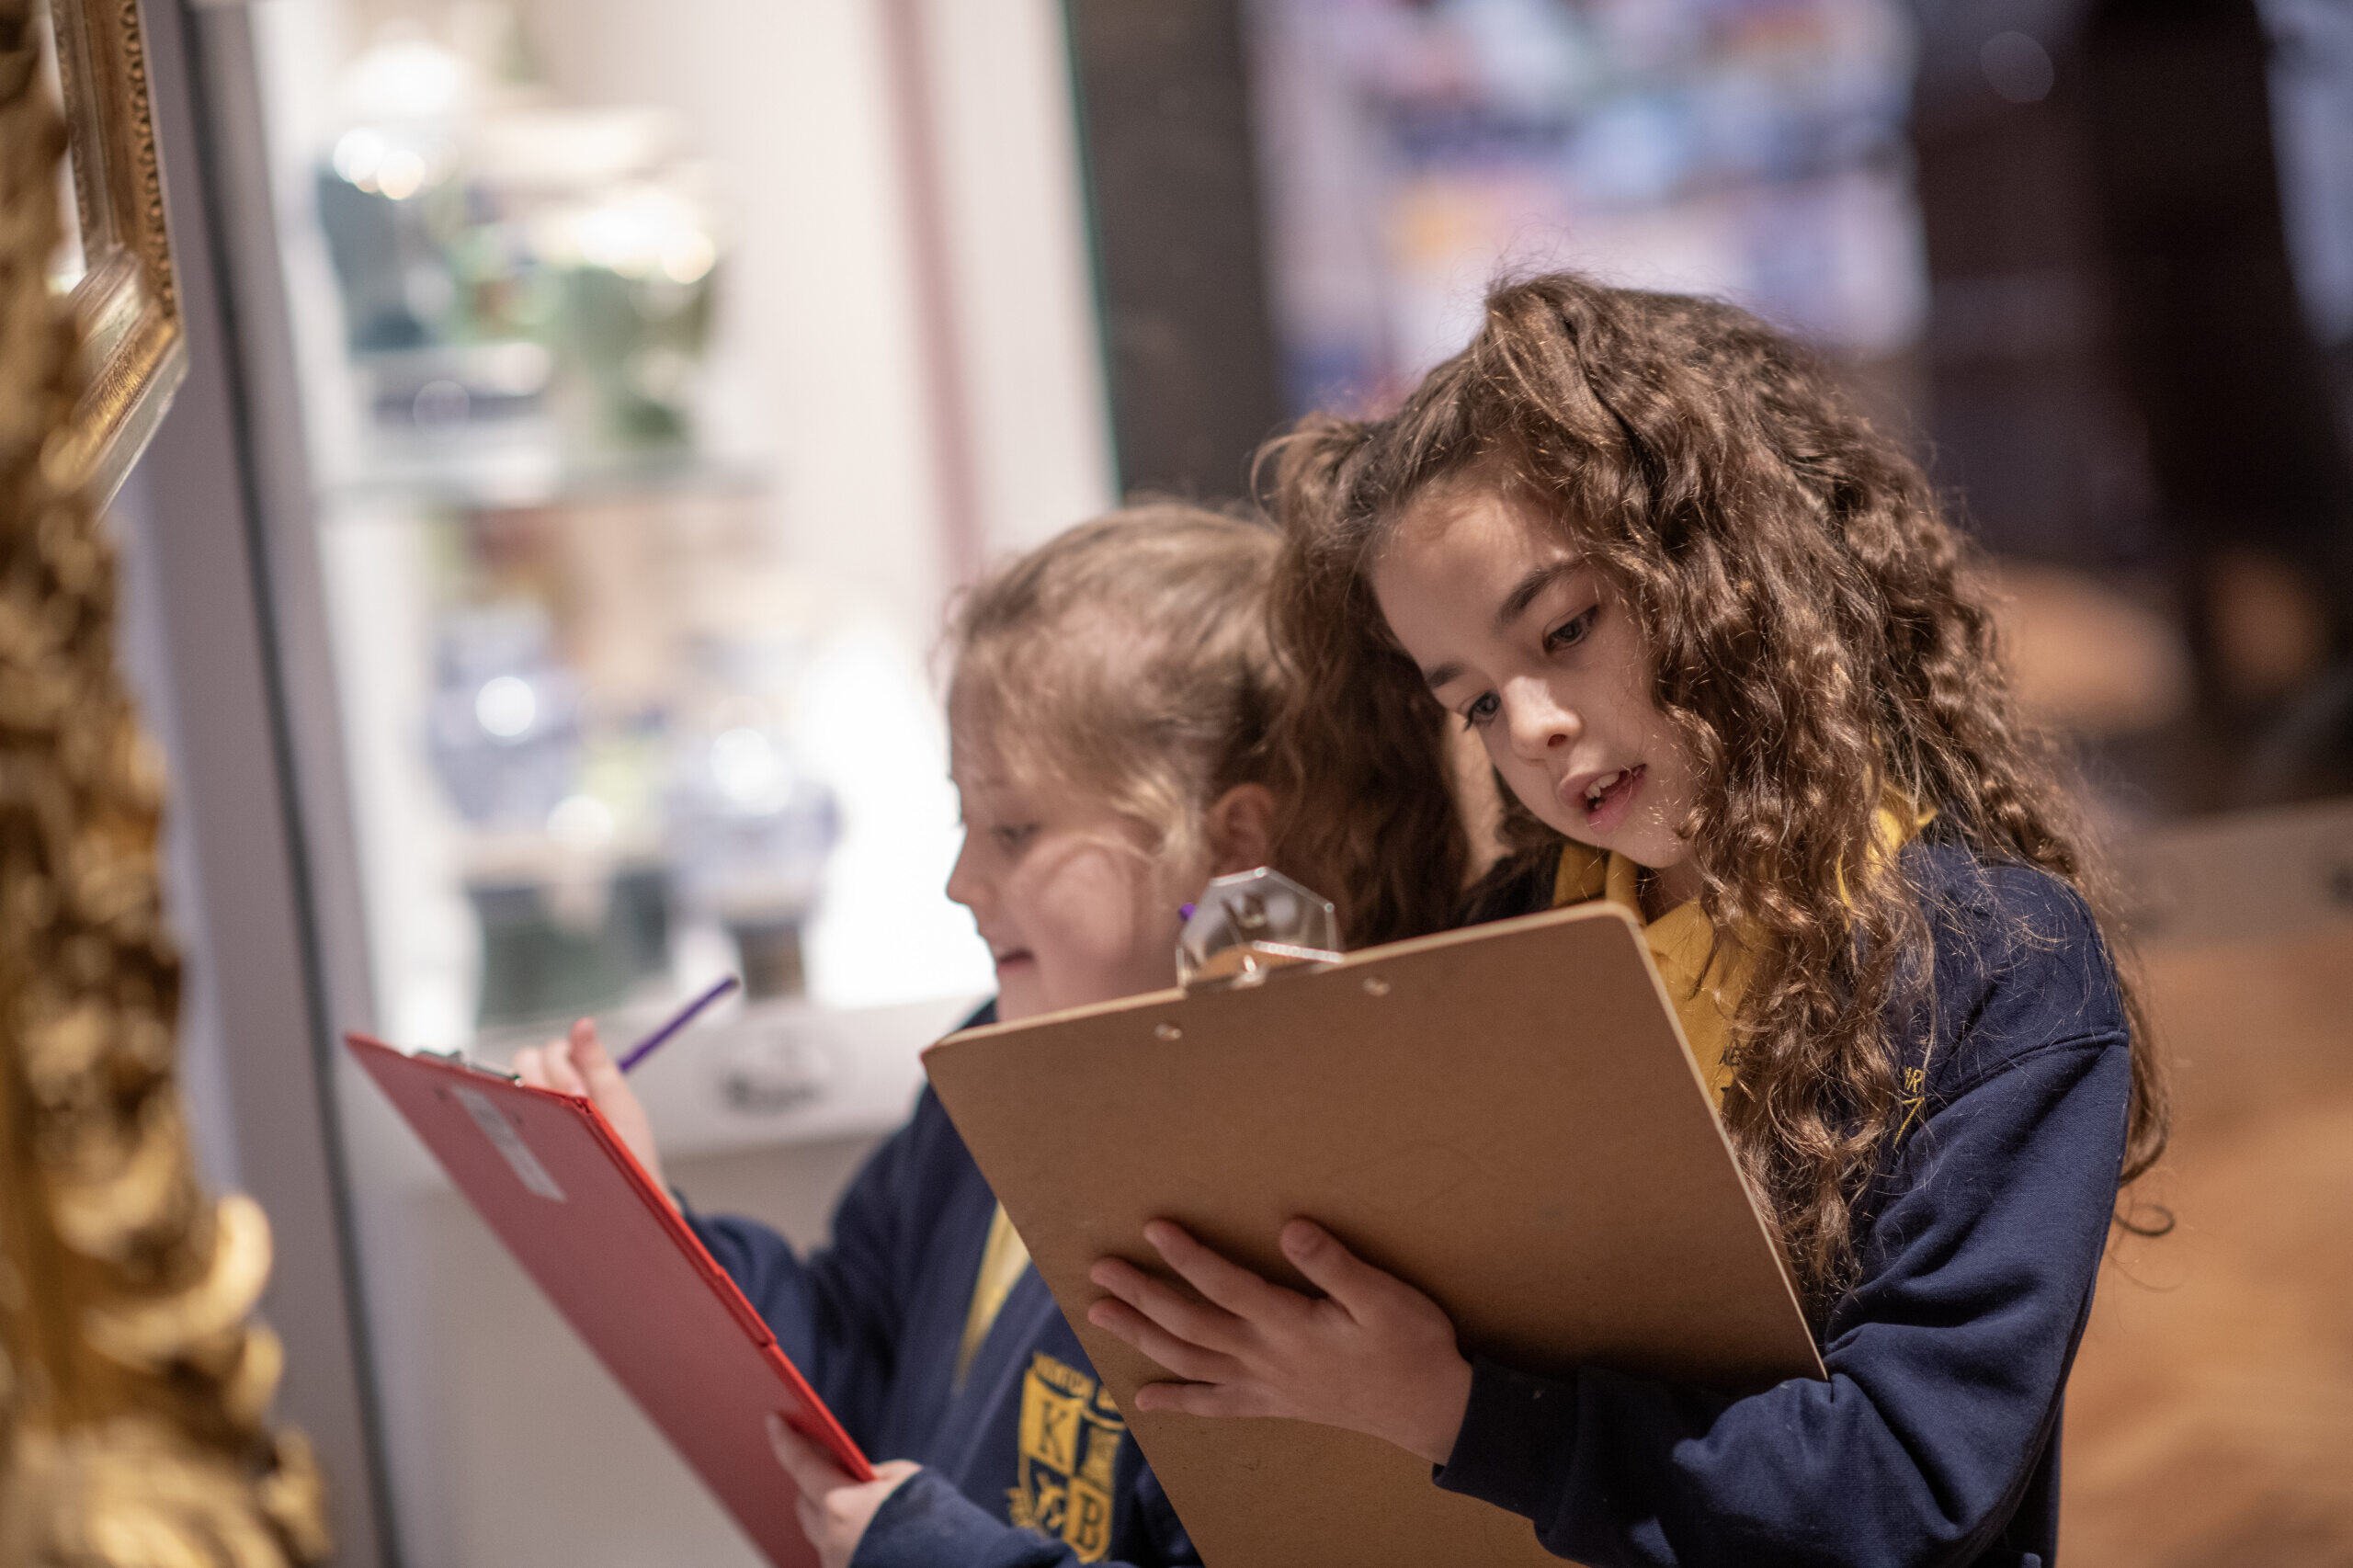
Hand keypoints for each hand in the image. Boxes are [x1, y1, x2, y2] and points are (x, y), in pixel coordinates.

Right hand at [514, 1018, 667, 1196]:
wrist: (629, 1203)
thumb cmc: (626, 1153)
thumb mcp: (619, 1105)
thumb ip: (597, 1064)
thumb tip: (584, 1022)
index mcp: (571, 1079)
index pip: (546, 1050)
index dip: (558, 1064)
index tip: (578, 1090)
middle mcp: (545, 1096)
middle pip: (524, 1059)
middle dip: (549, 1078)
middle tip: (574, 1107)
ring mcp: (530, 1121)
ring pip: (509, 1086)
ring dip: (536, 1099)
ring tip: (562, 1130)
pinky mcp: (516, 1148)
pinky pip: (493, 1125)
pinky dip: (502, 1121)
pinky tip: (525, 1136)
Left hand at [767, 1414, 921, 1567]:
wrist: (949, 1561)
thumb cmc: (930, 1517)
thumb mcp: (905, 1479)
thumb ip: (873, 1474)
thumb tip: (859, 1480)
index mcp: (840, 1505)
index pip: (801, 1464)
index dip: (785, 1439)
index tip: (773, 1419)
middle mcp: (829, 1538)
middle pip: (803, 1501)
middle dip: (809, 1479)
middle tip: (819, 1456)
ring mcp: (834, 1562)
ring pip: (818, 1529)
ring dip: (826, 1508)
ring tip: (840, 1489)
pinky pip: (834, 1549)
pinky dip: (841, 1532)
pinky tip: (858, 1523)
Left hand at [1086, 1219, 1474, 1466]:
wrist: (1432, 1410)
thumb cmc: (1412, 1345)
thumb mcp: (1384, 1297)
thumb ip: (1334, 1265)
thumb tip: (1290, 1229)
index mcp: (1290, 1324)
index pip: (1225, 1284)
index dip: (1187, 1255)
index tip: (1153, 1226)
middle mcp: (1266, 1356)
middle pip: (1190, 1323)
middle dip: (1142, 1295)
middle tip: (1100, 1270)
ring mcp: (1265, 1384)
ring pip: (1190, 1360)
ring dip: (1143, 1337)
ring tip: (1101, 1316)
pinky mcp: (1273, 1404)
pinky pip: (1215, 1406)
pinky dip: (1178, 1401)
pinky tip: (1145, 1398)